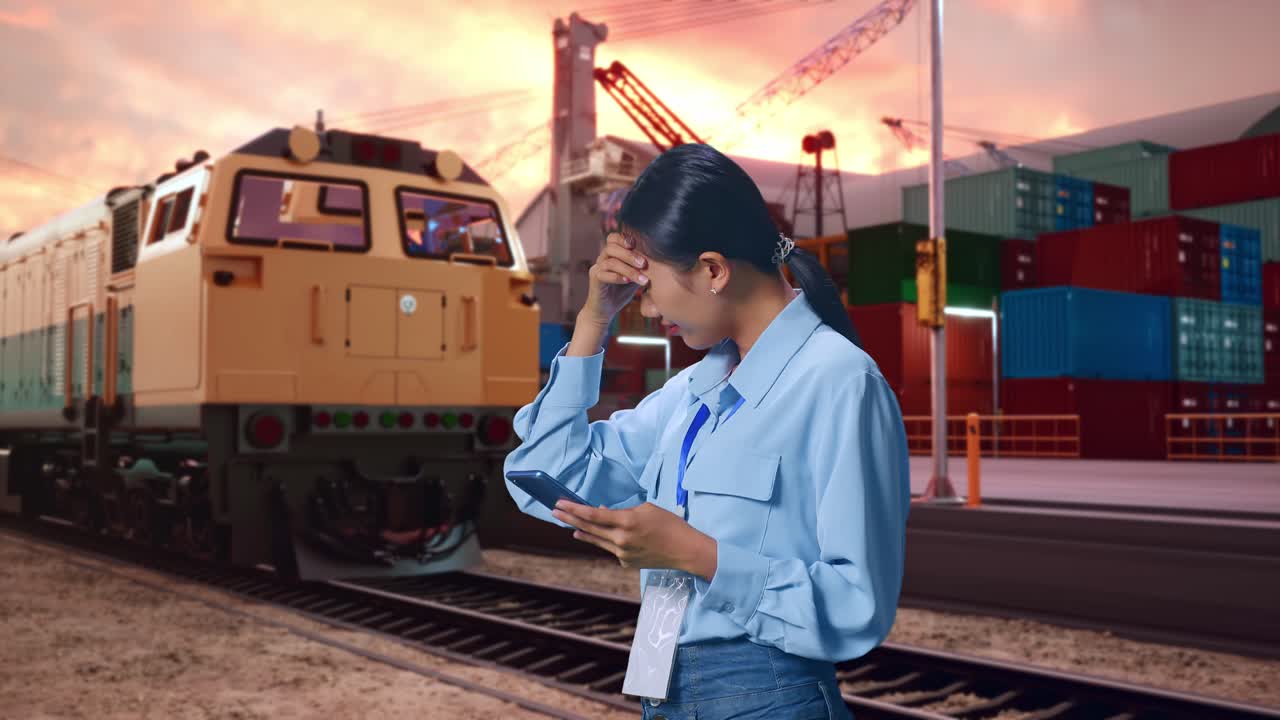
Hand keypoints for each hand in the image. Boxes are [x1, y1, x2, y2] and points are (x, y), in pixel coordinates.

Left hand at [551, 500, 716, 576]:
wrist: (685, 551)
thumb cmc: (669, 525)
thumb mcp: (647, 509)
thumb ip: (622, 510)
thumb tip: (602, 511)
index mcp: (627, 522)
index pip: (594, 514)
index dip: (574, 509)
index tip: (560, 503)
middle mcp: (621, 539)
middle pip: (589, 528)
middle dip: (570, 519)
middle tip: (555, 511)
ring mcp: (623, 554)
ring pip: (597, 541)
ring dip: (583, 532)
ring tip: (570, 527)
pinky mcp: (626, 563)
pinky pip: (611, 549)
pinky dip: (607, 541)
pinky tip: (604, 537)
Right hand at [580, 232, 649, 326]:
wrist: (605, 311)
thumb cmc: (621, 292)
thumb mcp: (635, 276)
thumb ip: (642, 266)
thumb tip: (660, 257)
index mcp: (611, 254)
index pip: (614, 238)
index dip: (625, 238)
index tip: (638, 246)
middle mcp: (602, 258)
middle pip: (611, 246)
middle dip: (630, 255)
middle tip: (644, 264)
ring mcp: (597, 268)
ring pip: (611, 262)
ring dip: (628, 269)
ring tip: (642, 279)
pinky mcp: (594, 279)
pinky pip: (603, 274)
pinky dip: (618, 277)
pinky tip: (628, 282)